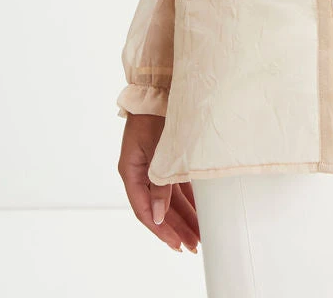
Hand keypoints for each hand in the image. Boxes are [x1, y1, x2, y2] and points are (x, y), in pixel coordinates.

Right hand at [118, 112, 200, 253]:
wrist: (162, 85)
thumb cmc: (157, 113)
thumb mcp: (158, 150)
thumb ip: (160, 183)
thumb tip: (159, 217)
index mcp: (131, 171)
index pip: (145, 210)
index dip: (161, 230)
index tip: (176, 245)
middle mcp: (141, 171)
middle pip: (159, 208)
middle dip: (176, 228)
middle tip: (192, 246)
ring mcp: (154, 164)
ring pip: (170, 198)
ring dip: (184, 216)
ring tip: (199, 235)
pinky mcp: (167, 157)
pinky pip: (177, 184)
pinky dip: (189, 198)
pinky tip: (201, 210)